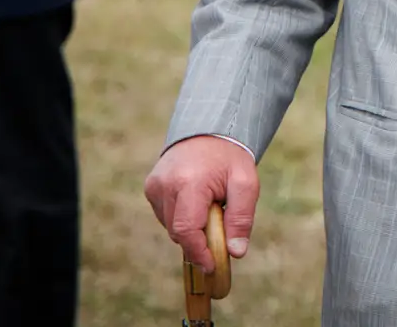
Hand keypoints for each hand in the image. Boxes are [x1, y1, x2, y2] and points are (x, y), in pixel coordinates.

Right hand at [145, 135, 259, 271]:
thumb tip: (236, 252)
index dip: (198, 252)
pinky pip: (165, 215)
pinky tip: (196, 201)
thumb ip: (242, 218)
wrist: (210, 130)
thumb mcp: (246, 184)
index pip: (186, 229)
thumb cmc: (230, 158)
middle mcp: (165, 185)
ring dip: (190, 227)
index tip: (212, 266)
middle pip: (178, 231)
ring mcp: (154, 186)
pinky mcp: (150, 187)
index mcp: (189, 183)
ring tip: (210, 205)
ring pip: (170, 225)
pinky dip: (181, 216)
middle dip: (199, 239)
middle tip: (220, 229)